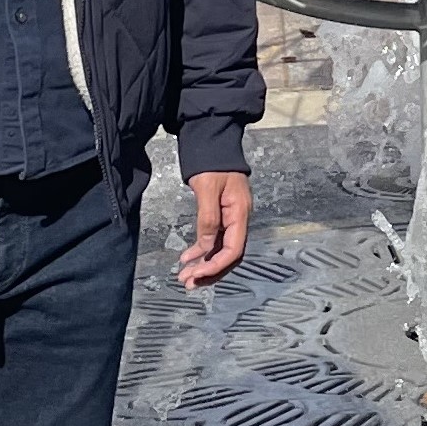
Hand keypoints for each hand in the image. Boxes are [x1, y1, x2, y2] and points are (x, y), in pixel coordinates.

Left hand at [179, 170, 251, 287]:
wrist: (213, 143)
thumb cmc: (212, 163)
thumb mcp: (208, 189)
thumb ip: (208, 219)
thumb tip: (206, 247)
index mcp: (240, 213)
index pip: (234, 250)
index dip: (216, 265)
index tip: (197, 273)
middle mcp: (239, 219)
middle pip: (229, 255)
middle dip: (210, 271)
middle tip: (188, 282)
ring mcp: (231, 218)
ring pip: (221, 250)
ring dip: (205, 265)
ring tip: (186, 276)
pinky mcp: (222, 216)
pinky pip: (215, 240)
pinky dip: (202, 252)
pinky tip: (188, 258)